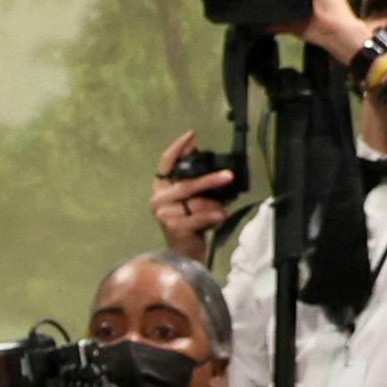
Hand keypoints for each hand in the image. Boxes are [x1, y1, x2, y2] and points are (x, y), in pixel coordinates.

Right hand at [152, 131, 238, 253]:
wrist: (183, 252)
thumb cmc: (189, 221)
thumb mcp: (191, 197)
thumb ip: (192, 177)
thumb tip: (197, 149)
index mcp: (161, 188)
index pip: (166, 163)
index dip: (178, 148)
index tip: (192, 135)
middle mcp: (158, 199)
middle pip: (186, 183)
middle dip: (209, 180)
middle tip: (228, 176)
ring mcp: (164, 214)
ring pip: (195, 202)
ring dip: (213, 206)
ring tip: (219, 211)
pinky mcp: (173, 227)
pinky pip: (197, 217)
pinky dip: (211, 216)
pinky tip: (218, 217)